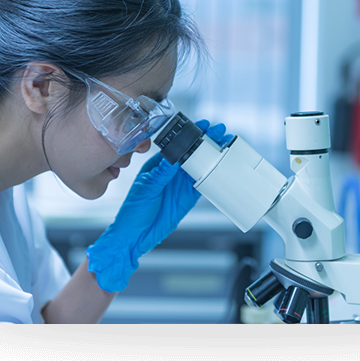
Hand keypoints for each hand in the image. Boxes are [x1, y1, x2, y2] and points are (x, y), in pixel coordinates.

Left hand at [87, 120, 231, 292]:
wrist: (136, 236)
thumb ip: (162, 174)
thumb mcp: (147, 188)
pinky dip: (213, 176)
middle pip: (192, 152)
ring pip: (201, 166)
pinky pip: (204, 184)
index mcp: (158, 164)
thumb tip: (173, 158)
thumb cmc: (133, 210)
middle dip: (207, 141)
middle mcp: (172, 172)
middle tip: (220, 132)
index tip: (202, 125)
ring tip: (226, 145)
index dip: (190, 134)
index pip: (177, 144)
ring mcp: (181, 184)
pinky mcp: (189, 197)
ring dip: (213, 156)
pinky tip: (222, 168)